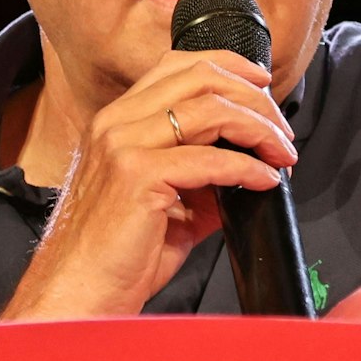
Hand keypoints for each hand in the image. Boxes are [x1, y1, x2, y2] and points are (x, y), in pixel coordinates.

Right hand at [0, 50, 297, 318]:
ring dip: (259, 128)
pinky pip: (211, 159)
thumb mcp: (164, 203)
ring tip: (282, 154)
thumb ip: (202, 178)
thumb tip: (249, 172)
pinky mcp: (138, 176)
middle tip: (282, 132)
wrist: (78, 294)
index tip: (263, 85)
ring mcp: (123, 145)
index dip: (230, 66)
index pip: (178, 65)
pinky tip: (266, 181)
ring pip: (210, 108)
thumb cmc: (114, 256)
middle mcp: (116, 122)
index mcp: (117, 121)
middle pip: (202, 77)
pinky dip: (248, 167)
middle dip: (254, 99)